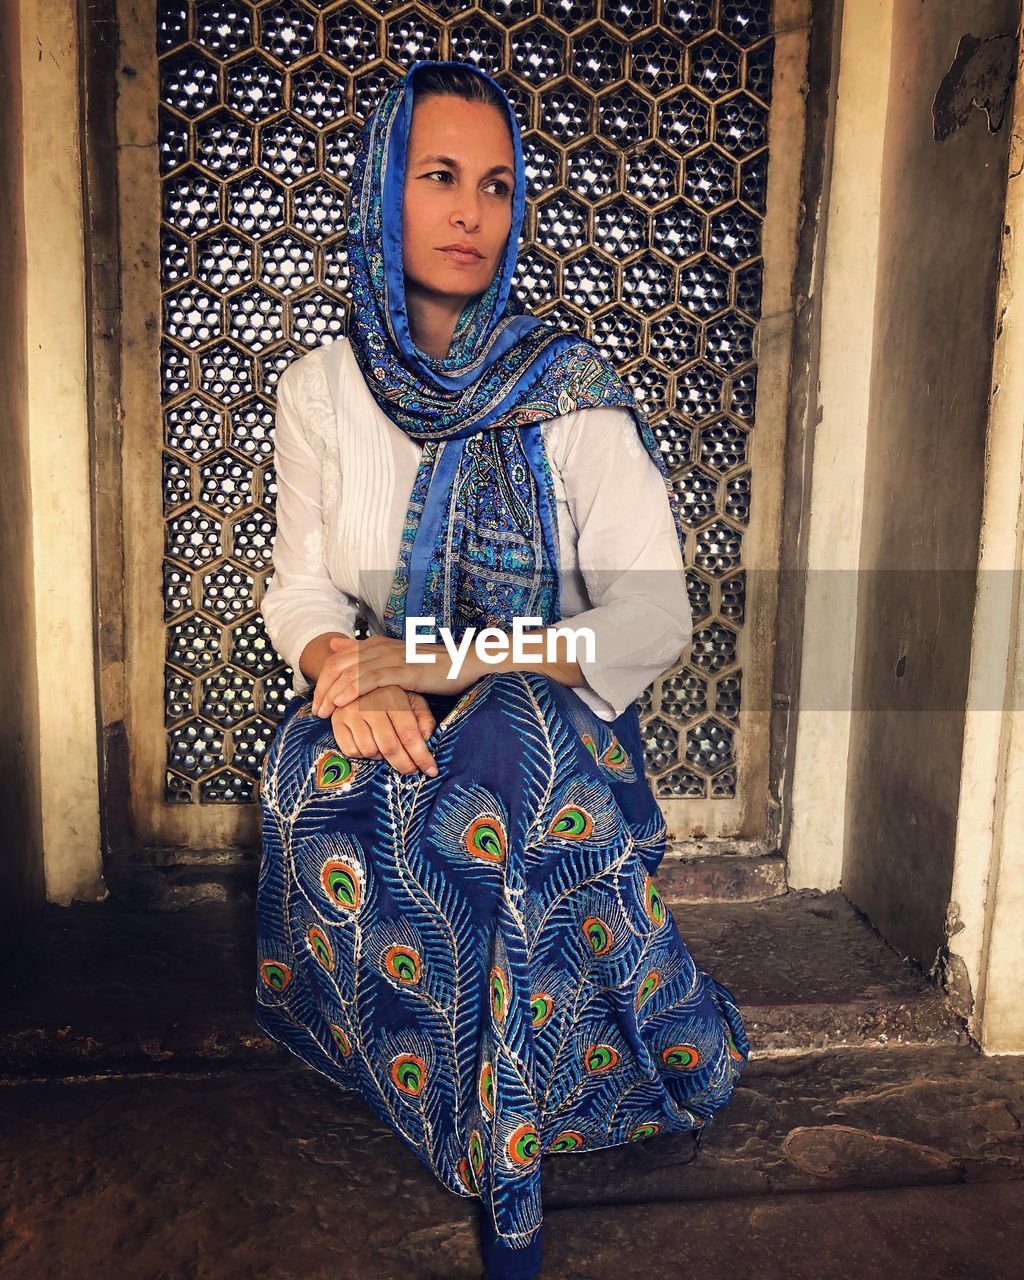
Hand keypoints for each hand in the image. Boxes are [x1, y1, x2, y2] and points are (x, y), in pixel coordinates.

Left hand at [312, 634, 482, 715]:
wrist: (464, 663)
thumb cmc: (430, 667)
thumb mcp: (394, 659)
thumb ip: (364, 653)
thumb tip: (334, 645)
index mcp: (376, 644)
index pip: (337, 659)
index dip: (322, 679)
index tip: (316, 702)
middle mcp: (381, 647)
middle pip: (339, 665)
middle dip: (322, 689)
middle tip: (314, 711)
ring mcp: (393, 658)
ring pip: (352, 672)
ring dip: (333, 693)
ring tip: (323, 712)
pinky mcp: (406, 670)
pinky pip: (373, 679)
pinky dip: (354, 690)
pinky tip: (342, 703)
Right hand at [330, 686, 438, 776]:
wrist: (355, 683)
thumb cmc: (390, 697)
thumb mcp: (412, 701)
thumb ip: (424, 719)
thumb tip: (425, 740)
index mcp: (393, 698)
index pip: (409, 734)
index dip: (421, 756)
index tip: (431, 770)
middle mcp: (370, 704)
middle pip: (389, 747)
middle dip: (404, 764)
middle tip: (412, 771)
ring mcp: (351, 713)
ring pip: (369, 751)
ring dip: (381, 757)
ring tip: (386, 748)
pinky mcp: (336, 721)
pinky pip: (351, 751)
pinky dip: (362, 754)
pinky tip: (369, 744)